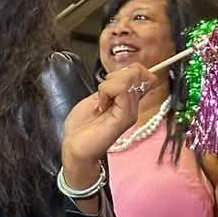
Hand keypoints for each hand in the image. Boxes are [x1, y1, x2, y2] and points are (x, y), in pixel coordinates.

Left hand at [61, 64, 160, 179]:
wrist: (74, 146)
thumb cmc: (82, 126)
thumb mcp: (97, 98)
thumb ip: (111, 87)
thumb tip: (123, 73)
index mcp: (128, 100)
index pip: (144, 74)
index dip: (128, 69)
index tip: (109, 81)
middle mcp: (133, 106)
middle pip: (138, 72)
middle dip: (116, 74)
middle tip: (103, 91)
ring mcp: (131, 112)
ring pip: (129, 80)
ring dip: (108, 85)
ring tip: (100, 101)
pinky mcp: (124, 118)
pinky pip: (122, 91)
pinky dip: (107, 91)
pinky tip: (100, 105)